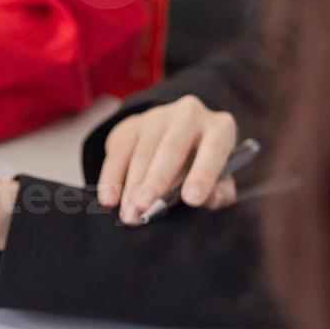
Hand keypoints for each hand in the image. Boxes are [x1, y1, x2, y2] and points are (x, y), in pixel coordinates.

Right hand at [97, 95, 239, 224]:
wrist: (174, 142)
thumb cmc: (201, 168)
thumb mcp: (219, 181)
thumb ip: (220, 193)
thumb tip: (207, 199)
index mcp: (220, 128)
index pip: (214, 148)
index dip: (203, 173)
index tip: (191, 200)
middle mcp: (189, 114)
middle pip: (172, 146)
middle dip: (156, 180)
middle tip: (145, 207)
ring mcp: (156, 117)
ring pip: (142, 152)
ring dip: (131, 186)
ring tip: (129, 214)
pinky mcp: (130, 126)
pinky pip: (118, 153)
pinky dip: (111, 178)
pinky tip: (109, 199)